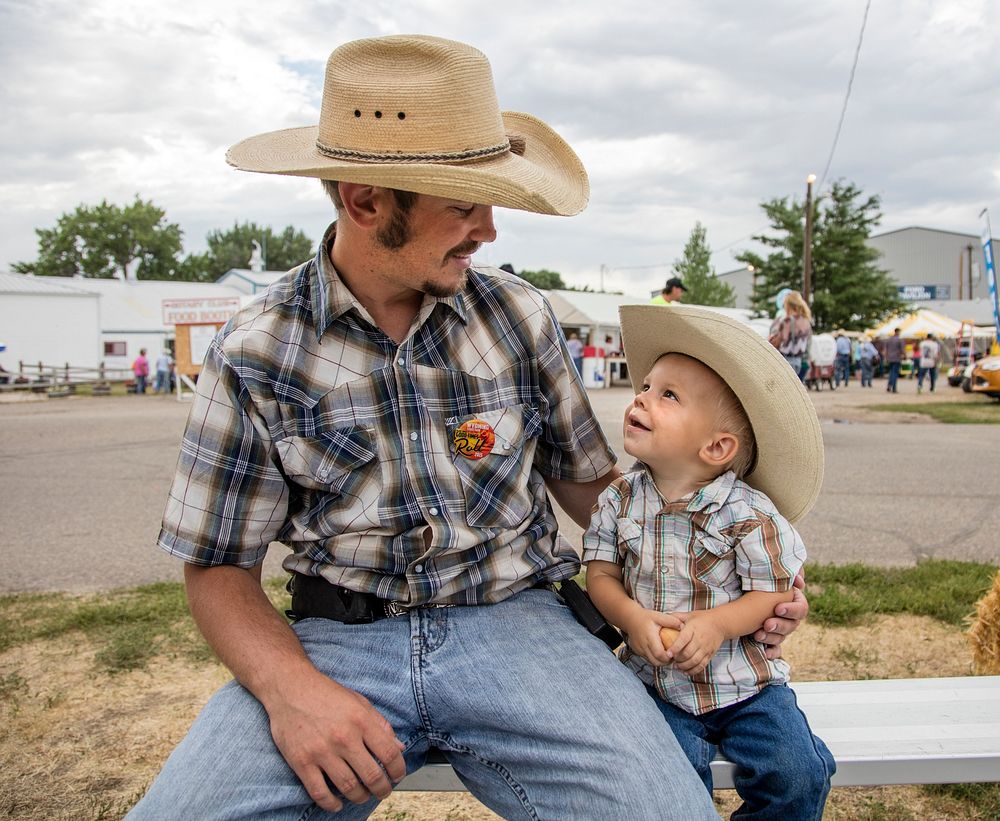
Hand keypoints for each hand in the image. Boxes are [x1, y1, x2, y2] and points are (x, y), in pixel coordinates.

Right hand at [266, 670, 406, 812]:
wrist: (290, 688)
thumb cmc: (326, 694)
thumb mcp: (359, 702)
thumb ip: (380, 724)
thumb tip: (399, 747)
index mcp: (361, 720)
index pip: (389, 754)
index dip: (398, 770)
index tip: (397, 776)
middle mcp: (344, 737)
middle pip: (372, 776)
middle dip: (382, 789)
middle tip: (383, 791)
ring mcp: (322, 751)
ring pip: (348, 787)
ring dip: (360, 797)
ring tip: (363, 796)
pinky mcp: (302, 761)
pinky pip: (319, 792)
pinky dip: (331, 804)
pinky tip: (337, 803)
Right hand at [621, 607, 683, 667]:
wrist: (630, 618)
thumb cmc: (646, 617)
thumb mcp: (659, 616)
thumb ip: (671, 621)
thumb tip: (683, 626)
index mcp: (649, 637)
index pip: (659, 653)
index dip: (668, 657)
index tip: (674, 654)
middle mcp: (643, 645)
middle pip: (656, 662)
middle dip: (666, 662)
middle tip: (673, 656)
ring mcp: (639, 650)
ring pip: (652, 662)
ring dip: (661, 661)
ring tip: (667, 655)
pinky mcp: (637, 652)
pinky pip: (648, 660)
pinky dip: (655, 659)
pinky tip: (660, 653)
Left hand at [668, 611, 724, 675]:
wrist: (720, 624)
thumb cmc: (702, 619)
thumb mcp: (689, 615)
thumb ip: (676, 617)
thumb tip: (662, 618)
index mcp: (693, 628)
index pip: (683, 639)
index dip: (675, 647)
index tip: (668, 653)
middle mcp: (700, 639)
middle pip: (688, 653)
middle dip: (678, 659)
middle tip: (671, 660)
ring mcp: (706, 648)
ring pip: (695, 661)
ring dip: (684, 666)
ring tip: (677, 667)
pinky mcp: (710, 654)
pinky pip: (702, 665)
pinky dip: (693, 670)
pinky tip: (686, 671)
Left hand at [754, 572, 808, 659]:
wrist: (733, 591)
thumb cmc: (755, 579)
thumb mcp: (768, 572)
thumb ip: (786, 572)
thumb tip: (799, 580)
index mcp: (792, 600)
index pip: (801, 608)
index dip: (792, 609)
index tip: (777, 608)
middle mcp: (788, 616)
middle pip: (793, 625)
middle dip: (780, 625)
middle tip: (766, 624)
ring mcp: (780, 628)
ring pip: (782, 637)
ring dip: (772, 637)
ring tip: (757, 635)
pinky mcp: (770, 639)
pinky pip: (775, 649)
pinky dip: (772, 652)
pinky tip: (766, 653)